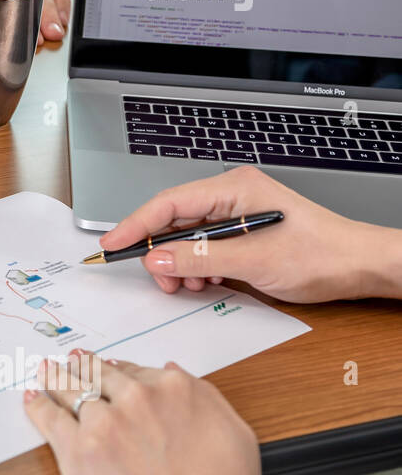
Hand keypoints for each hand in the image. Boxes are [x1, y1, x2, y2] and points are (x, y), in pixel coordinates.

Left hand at [25, 351, 268, 474]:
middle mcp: (138, 398)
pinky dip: (38, 404)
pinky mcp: (79, 451)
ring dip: (57, 377)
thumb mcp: (235, 435)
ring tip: (48, 372)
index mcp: (176, 389)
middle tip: (72, 362)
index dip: (119, 371)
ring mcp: (105, 423)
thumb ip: (204, 396)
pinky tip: (34, 398)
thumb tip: (174, 372)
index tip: (108, 369)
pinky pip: (49, 417)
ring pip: (71, 389)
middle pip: (100, 375)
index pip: (135, 370)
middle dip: (84, 367)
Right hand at [100, 166, 401, 302]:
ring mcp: (236, 214)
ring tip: (190, 286)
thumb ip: (199, 259)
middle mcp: (231, 196)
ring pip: (187, 238)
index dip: (136, 225)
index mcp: (233, 189)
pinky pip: (205, 247)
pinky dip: (198, 267)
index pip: (168, 204)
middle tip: (159, 280)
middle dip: (161, 252)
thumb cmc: (323, 254)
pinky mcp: (242, 233)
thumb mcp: (254, 261)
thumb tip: (157, 260)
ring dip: (181, 264)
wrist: (362, 266)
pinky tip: (206, 282)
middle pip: (174, 220)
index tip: (112, 245)